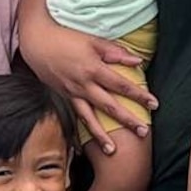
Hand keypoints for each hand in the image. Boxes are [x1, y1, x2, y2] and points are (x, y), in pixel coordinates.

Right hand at [25, 22, 154, 152]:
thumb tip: (138, 61)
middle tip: (143, 133)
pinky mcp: (64, 97)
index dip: (139, 95)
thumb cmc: (67, 38)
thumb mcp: (94, 41)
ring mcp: (72, 94)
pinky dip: (81, 132)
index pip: (122, 86)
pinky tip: (86, 145)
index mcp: (94, 69)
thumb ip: (117, 53)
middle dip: (127, 121)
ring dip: (101, 136)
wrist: (37, 43)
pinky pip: (75, 117)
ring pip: (89, 119)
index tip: (154, 105)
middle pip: (109, 107)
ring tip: (112, 151)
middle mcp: (83, 85)